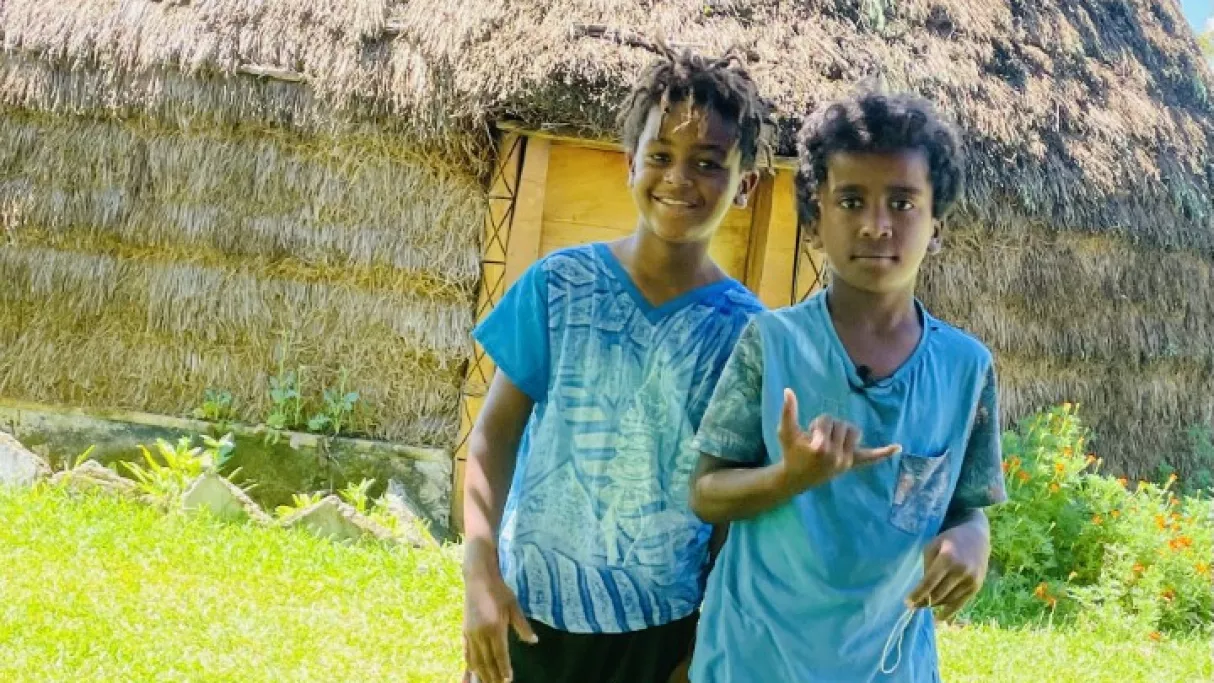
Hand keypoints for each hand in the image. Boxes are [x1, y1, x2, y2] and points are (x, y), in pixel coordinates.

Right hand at [463, 569, 536, 682]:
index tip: (507, 680)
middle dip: (492, 676)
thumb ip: (523, 626)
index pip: (500, 654)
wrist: (479, 579)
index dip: (504, 669)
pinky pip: (467, 652)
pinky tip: (473, 670)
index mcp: (495, 628)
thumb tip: (534, 641)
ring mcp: (471, 633)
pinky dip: (470, 663)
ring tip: (487, 682)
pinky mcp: (465, 631)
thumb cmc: (500, 591)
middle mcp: (481, 634)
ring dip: (481, 673)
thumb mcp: (514, 607)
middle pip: (487, 661)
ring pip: (475, 659)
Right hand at [776, 388, 899, 491]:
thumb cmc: (790, 453)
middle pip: (842, 425)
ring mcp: (846, 462)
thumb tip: (788, 390)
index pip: (827, 421)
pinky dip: (883, 453)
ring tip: (829, 441)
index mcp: (821, 448)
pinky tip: (898, 447)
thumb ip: (788, 412)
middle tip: (817, 439)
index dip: (816, 424)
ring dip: (843, 432)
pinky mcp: (851, 465)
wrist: (796, 478)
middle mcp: (837, 456)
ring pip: (854, 432)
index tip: (808, 436)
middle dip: (829, 426)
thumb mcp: (785, 432)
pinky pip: (870, 458)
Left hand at [907, 517, 990, 621]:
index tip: (907, 603)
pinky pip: (961, 603)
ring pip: (948, 600)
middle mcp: (961, 570)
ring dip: (935, 605)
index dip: (917, 594)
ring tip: (923, 606)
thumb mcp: (933, 545)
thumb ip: (927, 566)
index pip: (929, 582)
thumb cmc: (949, 540)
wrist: (976, 537)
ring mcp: (971, 580)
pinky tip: (940, 619)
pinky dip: (950, 612)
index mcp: (948, 558)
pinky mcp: (976, 587)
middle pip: (938, 594)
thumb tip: (923, 590)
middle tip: (912, 606)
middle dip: (924, 602)